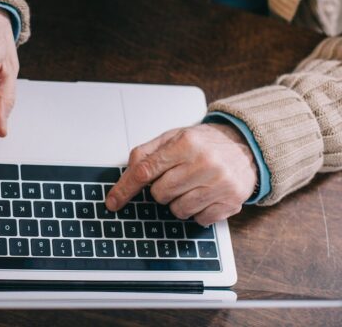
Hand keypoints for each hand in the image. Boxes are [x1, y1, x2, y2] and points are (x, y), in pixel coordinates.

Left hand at [105, 124, 257, 225]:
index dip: (125, 189)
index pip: (145, 171)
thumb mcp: (173, 137)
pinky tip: (205, 195)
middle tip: (176, 178)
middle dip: (162, 189)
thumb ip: (147, 152)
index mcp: (186, 144)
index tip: (113, 202)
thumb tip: (127, 173)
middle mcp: (205, 163)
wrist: (244, 146)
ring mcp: (220, 185)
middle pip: (160, 194)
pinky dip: (197, 211)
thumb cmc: (204, 143)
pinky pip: (198, 220)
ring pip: (177, 210)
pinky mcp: (231, 202)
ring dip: (179, 202)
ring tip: (192, 185)